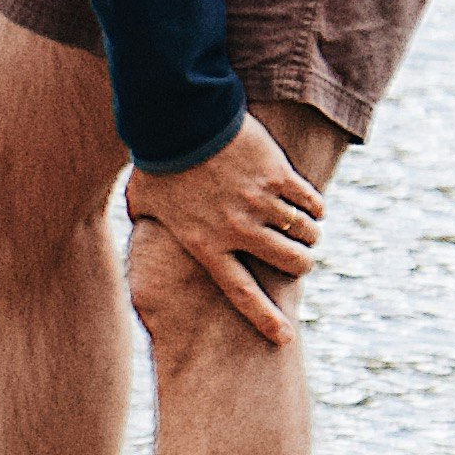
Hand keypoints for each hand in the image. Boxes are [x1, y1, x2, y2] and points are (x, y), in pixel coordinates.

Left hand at [126, 116, 324, 347]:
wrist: (179, 117)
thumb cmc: (156, 159)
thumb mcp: (144, 201)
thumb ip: (148, 223)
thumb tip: (140, 231)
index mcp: (206, 245)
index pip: (241, 294)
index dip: (265, 318)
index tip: (284, 337)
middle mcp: (238, 230)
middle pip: (288, 262)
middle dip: (301, 263)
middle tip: (302, 257)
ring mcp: (261, 203)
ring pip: (304, 232)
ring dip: (309, 233)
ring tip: (308, 228)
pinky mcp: (278, 175)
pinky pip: (309, 201)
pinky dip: (315, 206)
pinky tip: (312, 205)